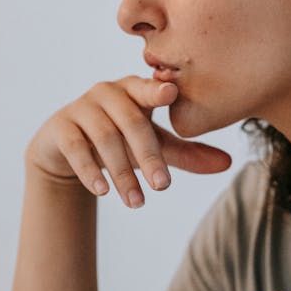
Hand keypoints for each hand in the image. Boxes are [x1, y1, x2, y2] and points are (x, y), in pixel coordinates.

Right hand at [26, 76, 231, 207]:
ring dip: (123, 173)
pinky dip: (90, 171)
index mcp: (135, 89)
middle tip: (163, 187)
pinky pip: (76, 147)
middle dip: (149, 156)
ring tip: (137, 202)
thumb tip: (229, 164)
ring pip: (105, 138)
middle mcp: (108, 92)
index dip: (158, 89)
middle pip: (132, 122)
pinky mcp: (61, 126)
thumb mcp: (154, 145)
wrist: (66, 151)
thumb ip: (188, 153)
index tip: (171, 94)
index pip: (148, 87)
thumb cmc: (120, 140)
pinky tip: (103, 191)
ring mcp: (82, 107)